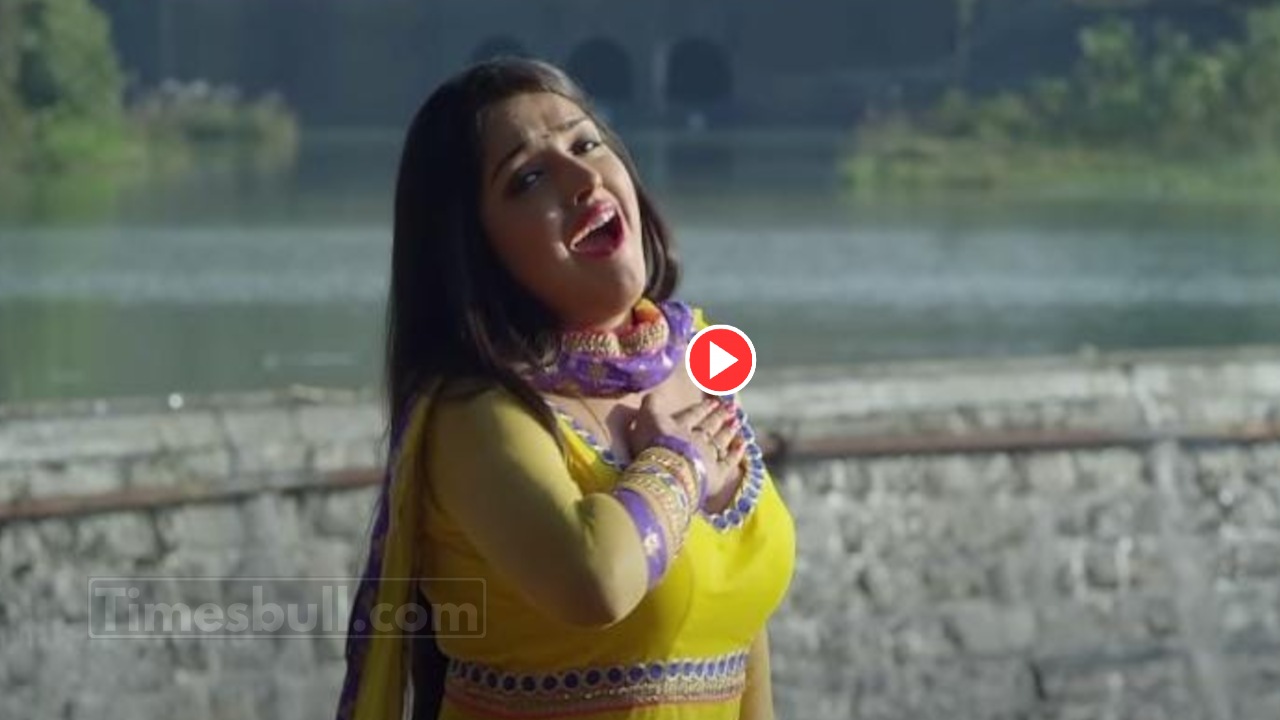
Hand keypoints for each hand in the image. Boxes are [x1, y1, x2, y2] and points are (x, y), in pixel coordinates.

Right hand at [626, 394, 746, 504]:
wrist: (667, 471)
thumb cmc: (652, 445)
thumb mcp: (646, 420)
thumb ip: (650, 405)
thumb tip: (653, 392)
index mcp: (680, 426)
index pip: (693, 415)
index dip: (703, 408)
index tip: (714, 402)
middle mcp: (697, 438)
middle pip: (710, 426)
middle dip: (719, 416)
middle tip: (731, 408)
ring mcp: (709, 455)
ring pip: (721, 441)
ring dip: (728, 431)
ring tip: (737, 422)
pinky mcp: (716, 473)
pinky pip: (729, 462)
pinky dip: (736, 453)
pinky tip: (742, 445)